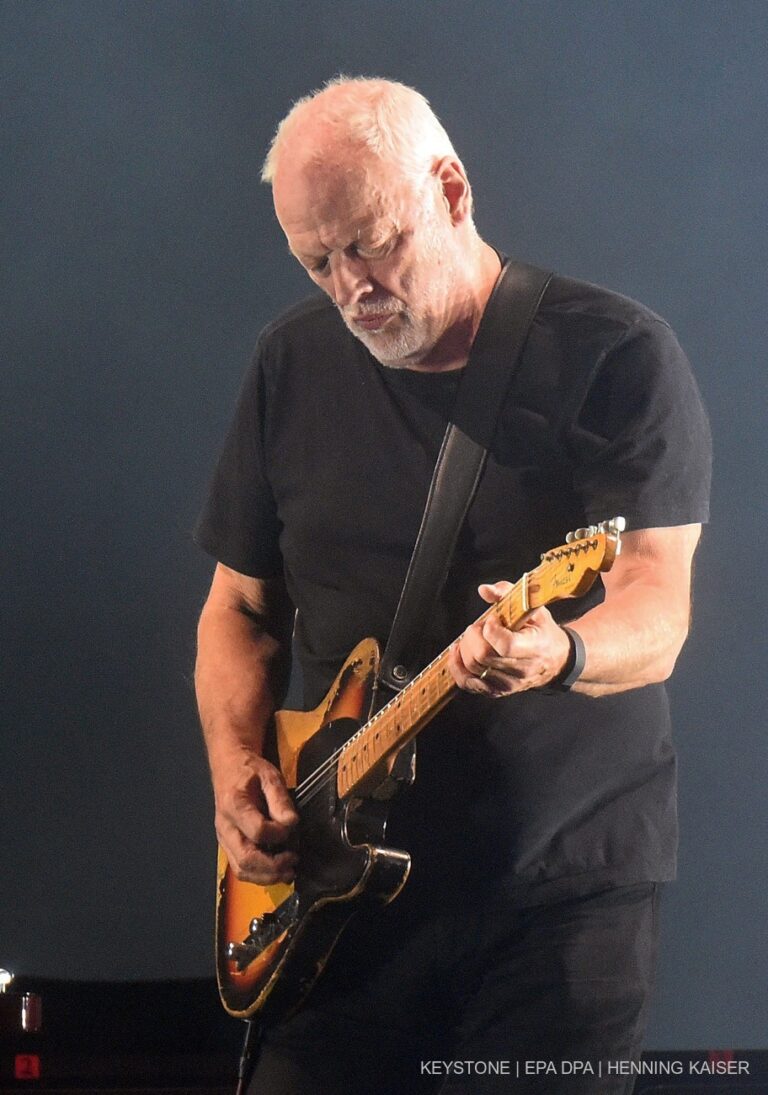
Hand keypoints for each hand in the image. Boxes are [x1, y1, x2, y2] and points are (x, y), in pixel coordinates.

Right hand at [213, 752, 298, 884]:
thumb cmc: (249, 770)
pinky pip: (240, 868)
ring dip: (266, 877)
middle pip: (245, 859)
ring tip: (288, 872)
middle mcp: (225, 826)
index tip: (292, 826)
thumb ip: (280, 800)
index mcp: (234, 805)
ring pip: (241, 870)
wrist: (228, 767)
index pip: (257, 831)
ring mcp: (224, 838)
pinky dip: (259, 875)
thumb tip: (291, 823)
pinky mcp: (227, 845)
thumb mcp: (269, 776)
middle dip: (272, 867)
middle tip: (293, 861)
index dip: (278, 834)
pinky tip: (277, 871)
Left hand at [448, 582, 572, 695]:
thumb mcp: (534, 607)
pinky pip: (467, 683)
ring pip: (472, 668)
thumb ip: (508, 593)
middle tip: (480, 627)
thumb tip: (484, 590)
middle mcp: (521, 670)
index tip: (492, 620)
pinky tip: (460, 651)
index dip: (491, 629)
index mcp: (535, 648)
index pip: (505, 645)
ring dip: (465, 648)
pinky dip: (458, 666)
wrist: (556, 661)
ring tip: (474, 637)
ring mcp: (508, 684)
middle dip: (473, 636)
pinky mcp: (497, 691)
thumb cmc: (542, 631)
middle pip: (483, 656)